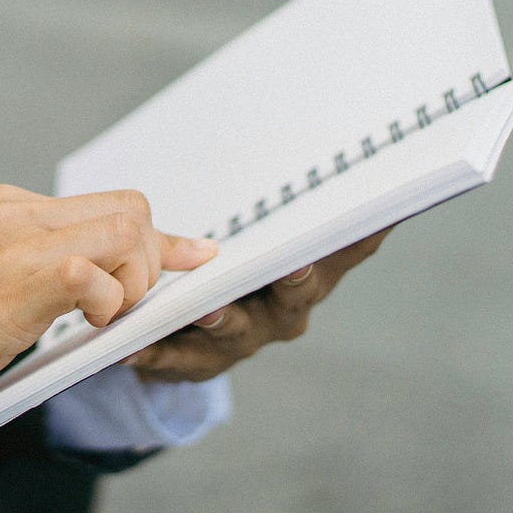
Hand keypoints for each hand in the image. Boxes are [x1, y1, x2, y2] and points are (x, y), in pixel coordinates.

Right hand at [0, 185, 217, 440]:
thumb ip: (32, 273)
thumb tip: (90, 291)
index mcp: (5, 209)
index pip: (104, 205)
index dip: (155, 237)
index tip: (195, 253)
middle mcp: (15, 212)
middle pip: (131, 208)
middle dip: (151, 261)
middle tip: (125, 313)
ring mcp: (19, 240)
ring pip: (128, 231)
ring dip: (132, 286)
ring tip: (95, 325)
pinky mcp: (21, 278)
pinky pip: (100, 277)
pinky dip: (107, 309)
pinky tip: (78, 332)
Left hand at [126, 227, 391, 382]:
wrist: (194, 336)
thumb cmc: (240, 273)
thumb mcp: (266, 238)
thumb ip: (292, 203)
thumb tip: (343, 149)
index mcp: (309, 275)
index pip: (346, 252)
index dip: (362, 237)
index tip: (377, 217)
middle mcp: (284, 311)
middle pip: (296, 295)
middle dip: (297, 280)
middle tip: (296, 264)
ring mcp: (241, 341)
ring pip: (235, 330)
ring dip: (224, 318)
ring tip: (209, 308)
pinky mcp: (196, 363)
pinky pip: (175, 357)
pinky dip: (156, 350)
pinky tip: (135, 345)